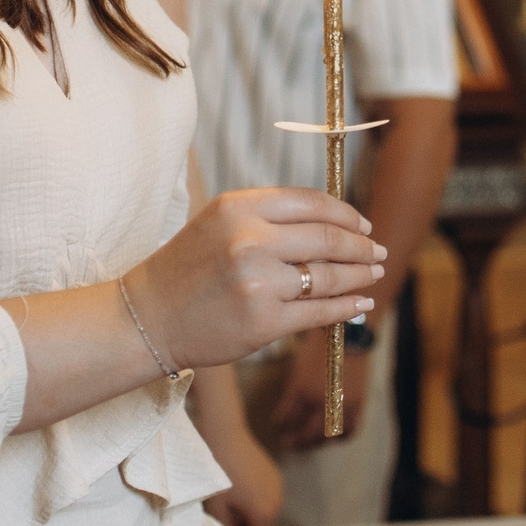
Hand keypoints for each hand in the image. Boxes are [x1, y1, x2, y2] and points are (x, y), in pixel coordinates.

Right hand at [125, 189, 381, 372]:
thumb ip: (268, 218)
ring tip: (374, 275)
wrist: (148, 318)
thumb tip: (331, 223)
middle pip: (326, 237)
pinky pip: (319, 312)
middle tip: (377, 252)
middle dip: (360, 246)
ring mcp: (259, 283)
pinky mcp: (264, 322)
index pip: (310, 203)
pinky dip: (345, 307)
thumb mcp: (219, 223)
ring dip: (359, 275)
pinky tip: (359, 303)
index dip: (345, 214)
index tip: (363, 225)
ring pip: (328, 276)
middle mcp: (250, 240)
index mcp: (239, 207)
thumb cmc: (186, 269)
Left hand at [204, 425, 282, 525]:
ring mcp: (277, 488)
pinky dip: (254, 512)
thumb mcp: (218, 509)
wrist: (225, 434)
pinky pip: (266, 502)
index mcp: (264, 514)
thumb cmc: (218, 472)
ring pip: (265, 517)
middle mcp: (277, 503)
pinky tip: (238, 511)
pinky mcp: (273, 477)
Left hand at [267, 329, 367, 452]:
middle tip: (286, 442)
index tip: (277, 425)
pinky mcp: (357, 404)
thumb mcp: (298, 366)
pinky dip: (339, 437)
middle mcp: (321, 400)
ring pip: (327, 435)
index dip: (280, 423)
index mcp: (302, 389)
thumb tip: (286, 410)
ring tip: (306, 443)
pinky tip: (330, 437)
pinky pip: (349, 430)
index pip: (286, 416)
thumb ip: (293, 390)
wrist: (348, 334)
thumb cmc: (319, 346)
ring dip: (315, 442)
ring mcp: (341, 404)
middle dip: (295, 440)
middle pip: (306, 433)